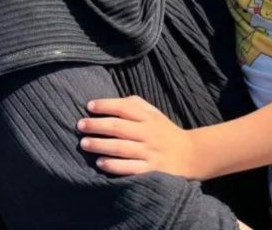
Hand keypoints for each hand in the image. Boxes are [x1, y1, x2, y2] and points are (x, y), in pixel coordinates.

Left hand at [77, 96, 202, 178]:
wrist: (191, 155)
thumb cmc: (165, 132)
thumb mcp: (155, 114)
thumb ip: (136, 106)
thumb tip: (110, 101)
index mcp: (149, 118)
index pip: (125, 107)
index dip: (106, 105)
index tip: (89, 106)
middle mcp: (149, 133)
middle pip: (119, 127)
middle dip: (97, 125)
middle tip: (80, 125)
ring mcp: (150, 153)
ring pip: (121, 148)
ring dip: (100, 145)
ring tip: (84, 143)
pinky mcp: (151, 170)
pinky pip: (129, 168)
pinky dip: (113, 165)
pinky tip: (100, 163)